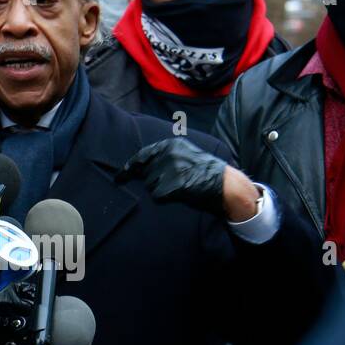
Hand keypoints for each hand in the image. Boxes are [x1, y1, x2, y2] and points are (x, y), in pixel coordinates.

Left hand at [117, 138, 260, 223]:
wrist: (225, 184)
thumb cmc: (204, 172)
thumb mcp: (184, 155)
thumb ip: (163, 157)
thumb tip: (137, 168)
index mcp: (170, 145)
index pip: (142, 156)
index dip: (129, 167)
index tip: (119, 176)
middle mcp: (169, 154)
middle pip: (145, 174)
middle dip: (154, 182)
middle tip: (173, 184)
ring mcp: (172, 169)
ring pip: (150, 186)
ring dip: (161, 190)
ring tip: (181, 187)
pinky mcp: (175, 184)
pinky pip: (158, 196)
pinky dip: (166, 199)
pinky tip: (181, 194)